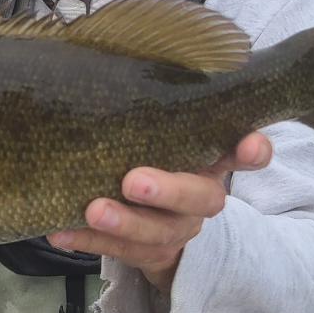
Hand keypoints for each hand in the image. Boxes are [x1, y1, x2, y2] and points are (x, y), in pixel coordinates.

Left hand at [46, 133, 273, 296]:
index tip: (249, 144)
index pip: (245, 155)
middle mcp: (201, 199)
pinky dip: (88, 241)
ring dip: (124, 221)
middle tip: (134, 181)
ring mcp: (177, 231)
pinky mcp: (149, 255)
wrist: (157, 230)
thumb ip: (158, 112)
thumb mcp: (164, 139)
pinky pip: (120, 251)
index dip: (252, 151)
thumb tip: (116, 57)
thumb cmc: (157, 163)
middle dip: (168, 190)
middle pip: (199, 199)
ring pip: (157, 232)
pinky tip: (61, 232)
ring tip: (93, 210)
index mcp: (211, 163)